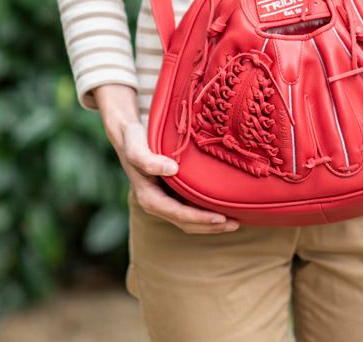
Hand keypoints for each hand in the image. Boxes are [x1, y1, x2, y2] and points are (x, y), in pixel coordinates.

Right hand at [94, 84, 239, 233]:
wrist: (126, 136)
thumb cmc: (132, 140)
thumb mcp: (136, 148)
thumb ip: (148, 160)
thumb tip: (172, 169)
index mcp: (149, 198)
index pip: (178, 215)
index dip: (200, 219)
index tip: (221, 219)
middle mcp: (157, 203)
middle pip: (186, 223)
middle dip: (210, 227)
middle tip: (236, 224)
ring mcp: (164, 199)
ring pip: (189, 219)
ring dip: (210, 223)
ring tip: (234, 221)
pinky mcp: (171, 192)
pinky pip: (190, 207)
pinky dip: (205, 211)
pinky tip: (222, 206)